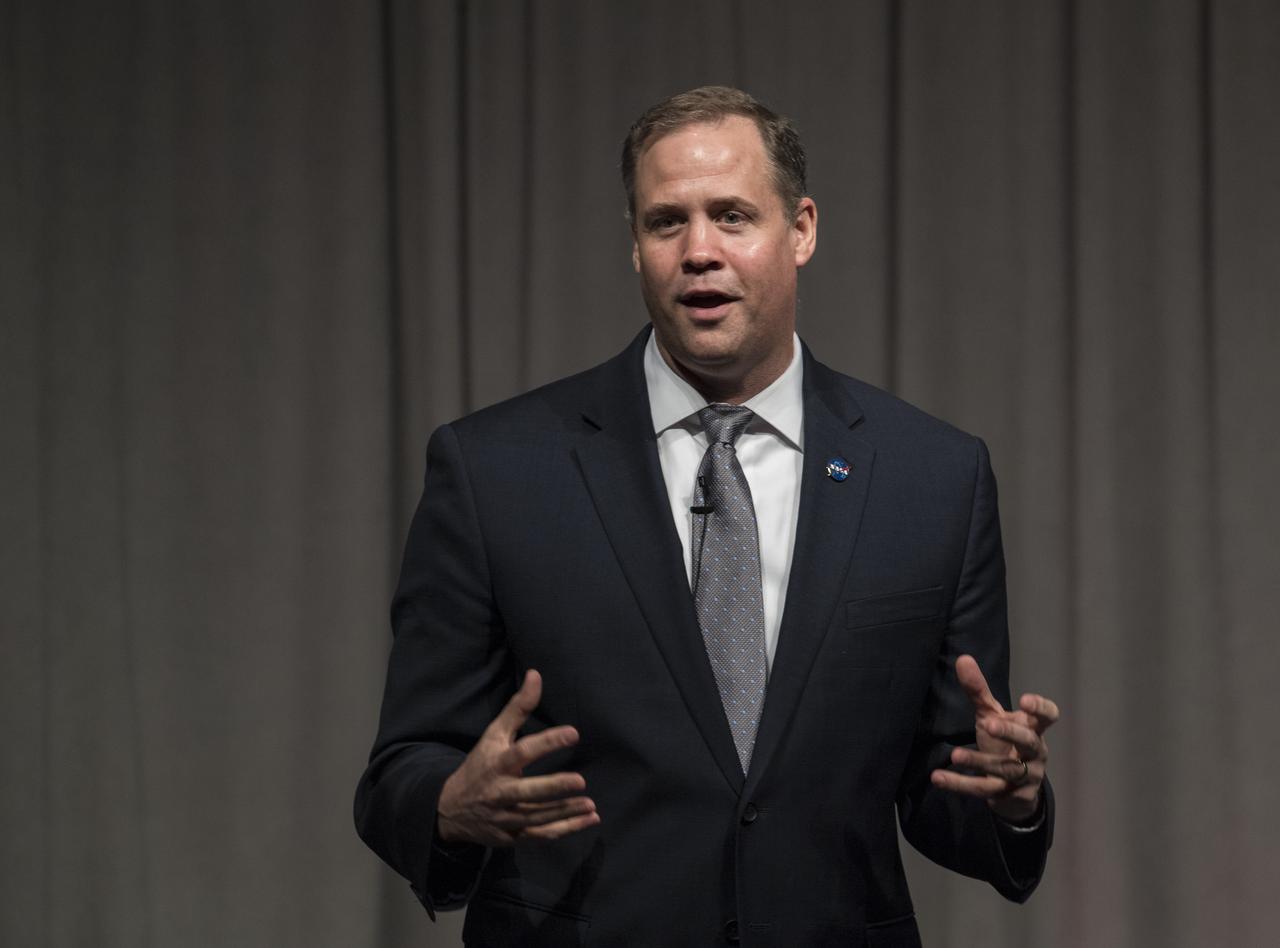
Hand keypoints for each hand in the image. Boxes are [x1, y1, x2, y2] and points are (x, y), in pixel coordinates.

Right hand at [436, 669, 600, 846]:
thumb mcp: (494, 735)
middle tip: (580, 781)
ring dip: (565, 813)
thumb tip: (536, 674)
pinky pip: (541, 836)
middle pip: (527, 793)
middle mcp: (500, 793)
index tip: (573, 733)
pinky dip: (566, 829)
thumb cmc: (480, 765)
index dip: (547, 742)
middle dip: (553, 789)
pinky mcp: (512, 837)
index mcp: (497, 764)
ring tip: (590, 806)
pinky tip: (589, 819)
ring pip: (537, 819)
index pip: (522, 752)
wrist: (449, 809)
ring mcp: (505, 818)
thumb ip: (517, 708)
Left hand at [930, 654, 1059, 823]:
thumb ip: (979, 691)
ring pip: (1006, 769)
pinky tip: (938, 777)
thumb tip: (963, 658)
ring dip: (979, 761)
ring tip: (955, 754)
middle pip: (1028, 742)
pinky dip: (961, 784)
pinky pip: (985, 790)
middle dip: (1010, 733)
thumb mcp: (992, 715)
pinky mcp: (1009, 795)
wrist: (1016, 788)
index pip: (1048, 717)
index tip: (1025, 700)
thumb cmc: (1005, 742)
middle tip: (989, 724)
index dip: (1041, 708)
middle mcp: (1035, 752)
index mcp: (1034, 729)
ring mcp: (1025, 776)